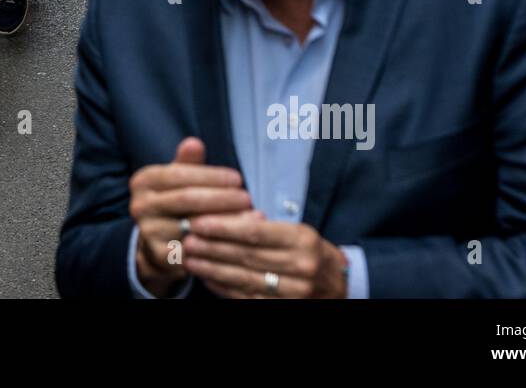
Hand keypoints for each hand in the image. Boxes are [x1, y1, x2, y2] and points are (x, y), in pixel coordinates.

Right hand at [128, 137, 249, 296]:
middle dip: (221, 198)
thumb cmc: (175, 202)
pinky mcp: (158, 255)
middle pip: (187, 199)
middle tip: (247, 198)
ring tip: (249, 217)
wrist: (157, 242)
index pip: (180, 174)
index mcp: (143, 180)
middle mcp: (139, 205)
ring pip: (193, 225)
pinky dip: (218, 243)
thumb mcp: (179, 179)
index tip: (238, 178)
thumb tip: (195, 143)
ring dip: (225, 222)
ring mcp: (147, 231)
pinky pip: (194, 249)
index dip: (211, 176)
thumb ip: (188, 163)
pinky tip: (237, 239)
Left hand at [182, 211, 349, 298]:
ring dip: (212, 268)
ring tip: (190, 258)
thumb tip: (228, 217)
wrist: (338, 285)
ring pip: (244, 278)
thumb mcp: (296, 232)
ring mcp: (293, 291)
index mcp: (302, 240)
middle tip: (187, 239)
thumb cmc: (311, 252)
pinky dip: (223, 288)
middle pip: (246, 256)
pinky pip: (247, 297)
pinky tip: (207, 277)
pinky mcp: (284, 308)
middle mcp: (300, 266)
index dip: (224, 228)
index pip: (255, 233)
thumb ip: (265, 227)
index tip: (199, 222)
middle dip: (212, 247)